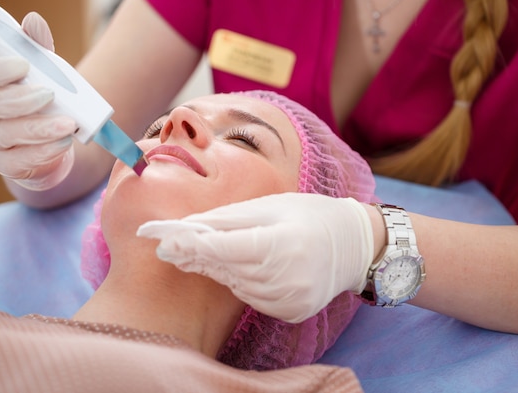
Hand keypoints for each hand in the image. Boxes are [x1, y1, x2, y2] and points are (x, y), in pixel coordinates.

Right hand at [0, 12, 76, 189]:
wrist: (50, 142)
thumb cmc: (38, 101)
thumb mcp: (40, 72)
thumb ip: (36, 49)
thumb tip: (33, 21)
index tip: (23, 65)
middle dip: (19, 99)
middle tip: (49, 94)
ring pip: (5, 135)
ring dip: (38, 128)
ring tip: (67, 123)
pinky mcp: (7, 165)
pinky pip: (21, 161)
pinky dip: (44, 151)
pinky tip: (63, 142)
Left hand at [137, 193, 374, 322]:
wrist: (354, 244)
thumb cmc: (310, 215)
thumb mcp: (271, 205)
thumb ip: (229, 218)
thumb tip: (189, 226)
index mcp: (282, 244)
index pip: (224, 248)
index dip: (191, 245)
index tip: (163, 242)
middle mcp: (286, 278)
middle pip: (226, 269)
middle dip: (196, 257)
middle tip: (169, 247)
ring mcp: (290, 300)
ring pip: (235, 285)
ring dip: (217, 270)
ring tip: (199, 254)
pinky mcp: (292, 312)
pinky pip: (252, 298)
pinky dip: (240, 282)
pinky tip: (238, 267)